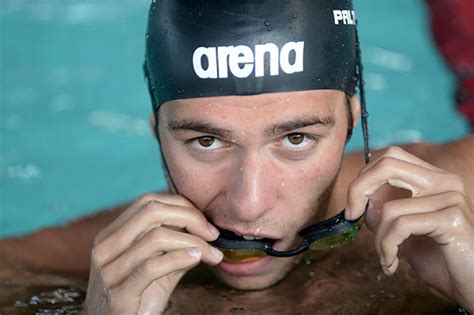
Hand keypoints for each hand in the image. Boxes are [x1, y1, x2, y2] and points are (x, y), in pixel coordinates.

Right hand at [84, 193, 222, 313]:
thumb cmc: (138, 301)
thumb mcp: (159, 269)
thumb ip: (176, 248)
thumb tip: (205, 230)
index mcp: (111, 236)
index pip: (148, 202)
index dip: (182, 206)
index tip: (205, 223)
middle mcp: (105, 248)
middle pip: (151, 211)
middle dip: (189, 217)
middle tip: (212, 233)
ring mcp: (108, 271)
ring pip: (155, 237)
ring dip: (193, 242)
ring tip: (212, 253)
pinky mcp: (117, 295)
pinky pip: (152, 267)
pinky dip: (180, 258)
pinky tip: (198, 259)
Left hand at [345, 146, 473, 311]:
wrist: (472, 287)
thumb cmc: (440, 260)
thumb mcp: (404, 233)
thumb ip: (384, 213)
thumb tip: (363, 202)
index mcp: (434, 178)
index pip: (390, 157)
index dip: (364, 177)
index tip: (353, 205)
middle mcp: (445, 181)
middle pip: (387, 165)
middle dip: (359, 190)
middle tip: (351, 216)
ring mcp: (451, 198)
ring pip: (389, 208)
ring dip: (378, 239)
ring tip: (385, 258)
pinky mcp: (452, 219)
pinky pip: (401, 226)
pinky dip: (388, 247)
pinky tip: (391, 264)